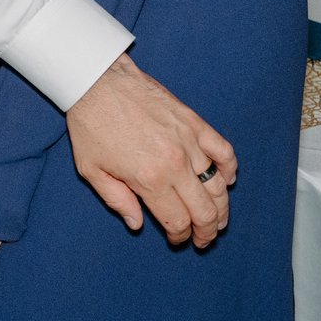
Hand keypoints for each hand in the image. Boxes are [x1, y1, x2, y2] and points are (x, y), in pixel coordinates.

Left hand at [63, 52, 236, 246]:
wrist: (97, 81)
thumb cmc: (91, 124)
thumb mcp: (91, 169)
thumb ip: (117, 200)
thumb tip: (138, 224)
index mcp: (149, 180)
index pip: (178, 221)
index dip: (181, 237)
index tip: (178, 239)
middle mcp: (175, 164)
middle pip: (206, 210)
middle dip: (208, 231)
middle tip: (203, 238)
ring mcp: (189, 142)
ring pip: (219, 186)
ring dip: (221, 208)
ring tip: (217, 218)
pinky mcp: (195, 123)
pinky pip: (225, 152)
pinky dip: (230, 169)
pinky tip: (225, 181)